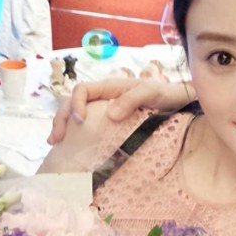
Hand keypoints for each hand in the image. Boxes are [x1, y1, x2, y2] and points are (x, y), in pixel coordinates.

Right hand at [47, 78, 192, 143]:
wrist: (179, 103)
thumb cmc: (165, 94)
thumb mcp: (151, 93)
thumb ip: (132, 100)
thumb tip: (110, 115)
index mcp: (109, 87)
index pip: (82, 90)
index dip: (76, 104)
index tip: (79, 121)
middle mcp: (103, 98)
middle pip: (73, 104)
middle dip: (61, 119)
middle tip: (56, 139)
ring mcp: (105, 111)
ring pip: (77, 115)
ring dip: (64, 127)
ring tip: (56, 144)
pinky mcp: (110, 124)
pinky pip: (89, 127)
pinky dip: (78, 136)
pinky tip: (72, 147)